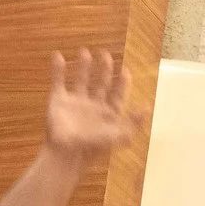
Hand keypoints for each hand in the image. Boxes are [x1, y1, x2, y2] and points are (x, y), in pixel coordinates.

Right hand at [41, 49, 141, 163]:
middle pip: (101, 83)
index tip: (125, 70)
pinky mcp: (58, 100)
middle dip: (104, 69)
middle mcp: (93, 106)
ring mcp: (75, 102)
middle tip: (105, 54)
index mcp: (109, 113)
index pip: (118, 94)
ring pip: (81, 79)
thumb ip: (133, 122)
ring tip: (85, 52)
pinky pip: (58, 81)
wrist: (67, 153)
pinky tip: (58, 55)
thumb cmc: (93, 146)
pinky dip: (57, 69)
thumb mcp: (117, 134)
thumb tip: (147, 108)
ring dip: (84, 66)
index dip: (122, 83)